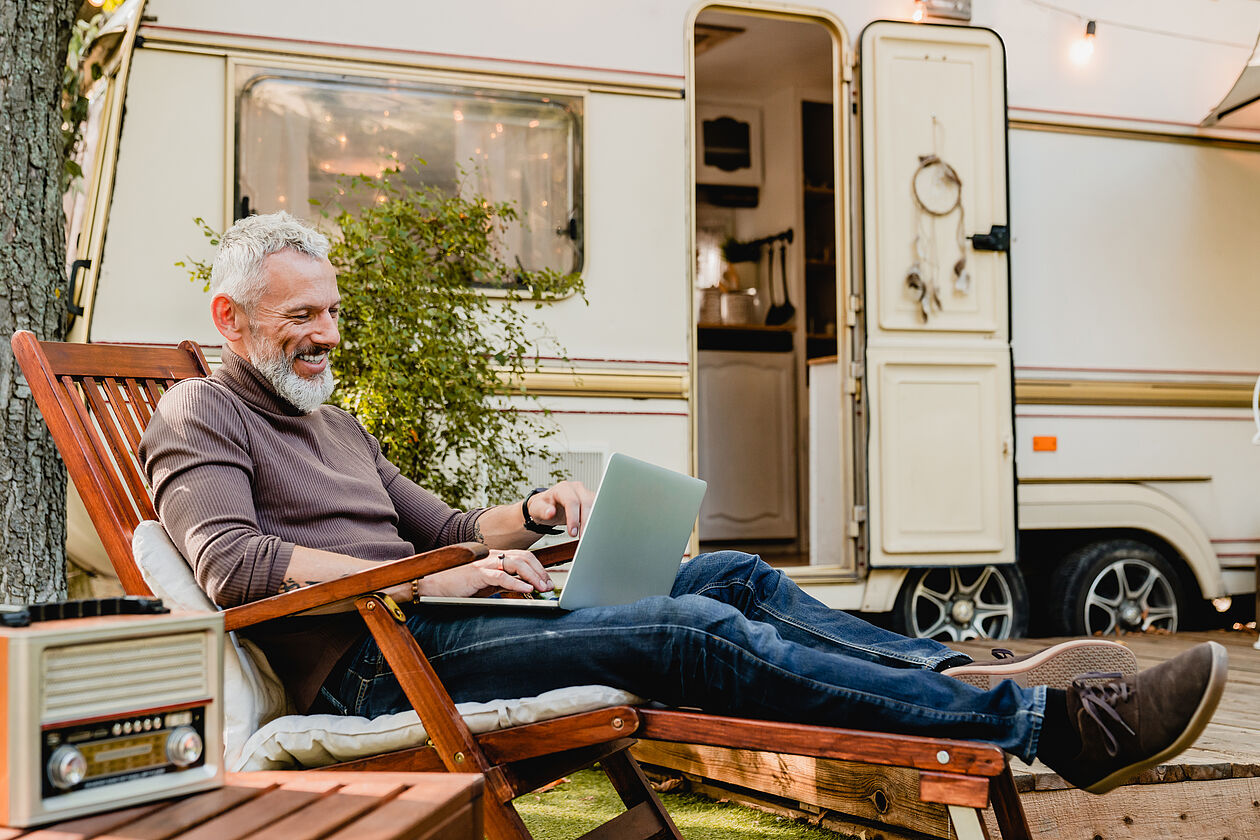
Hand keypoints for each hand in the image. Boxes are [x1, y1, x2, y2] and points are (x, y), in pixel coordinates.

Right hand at [417, 550, 551, 598]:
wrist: (435, 586)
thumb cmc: (460, 586)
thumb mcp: (487, 584)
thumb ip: (504, 583)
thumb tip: (524, 588)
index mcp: (495, 557)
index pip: (523, 556)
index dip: (538, 567)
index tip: (547, 581)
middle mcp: (491, 556)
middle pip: (523, 557)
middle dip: (539, 571)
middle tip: (548, 586)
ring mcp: (484, 563)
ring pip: (515, 563)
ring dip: (532, 576)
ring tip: (541, 587)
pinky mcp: (477, 573)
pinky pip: (500, 576)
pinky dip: (516, 582)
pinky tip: (527, 589)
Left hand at [528, 480, 593, 537]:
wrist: (548, 506)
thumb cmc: (543, 506)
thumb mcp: (536, 509)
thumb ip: (542, 510)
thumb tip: (550, 512)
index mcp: (563, 488)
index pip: (572, 501)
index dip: (573, 517)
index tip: (572, 533)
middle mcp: (576, 488)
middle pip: (587, 503)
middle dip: (586, 522)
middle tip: (583, 537)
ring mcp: (585, 493)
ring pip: (596, 505)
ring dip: (593, 522)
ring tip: (588, 536)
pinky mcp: (591, 501)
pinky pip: (598, 509)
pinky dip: (596, 521)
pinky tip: (592, 531)